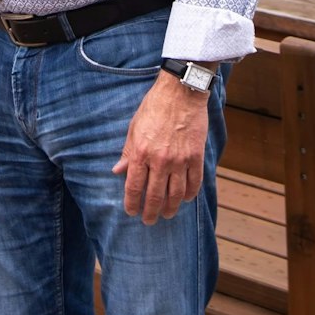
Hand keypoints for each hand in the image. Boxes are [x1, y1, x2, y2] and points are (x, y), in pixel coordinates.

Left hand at [112, 75, 208, 224]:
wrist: (181, 93)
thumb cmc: (154, 107)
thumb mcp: (134, 128)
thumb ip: (128, 152)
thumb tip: (117, 171)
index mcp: (141, 153)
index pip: (134, 187)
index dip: (132, 203)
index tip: (131, 212)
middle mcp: (160, 160)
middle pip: (155, 196)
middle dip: (150, 212)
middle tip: (148, 221)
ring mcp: (180, 160)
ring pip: (176, 194)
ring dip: (171, 208)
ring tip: (167, 214)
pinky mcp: (196, 156)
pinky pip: (194, 182)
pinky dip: (190, 194)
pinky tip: (185, 199)